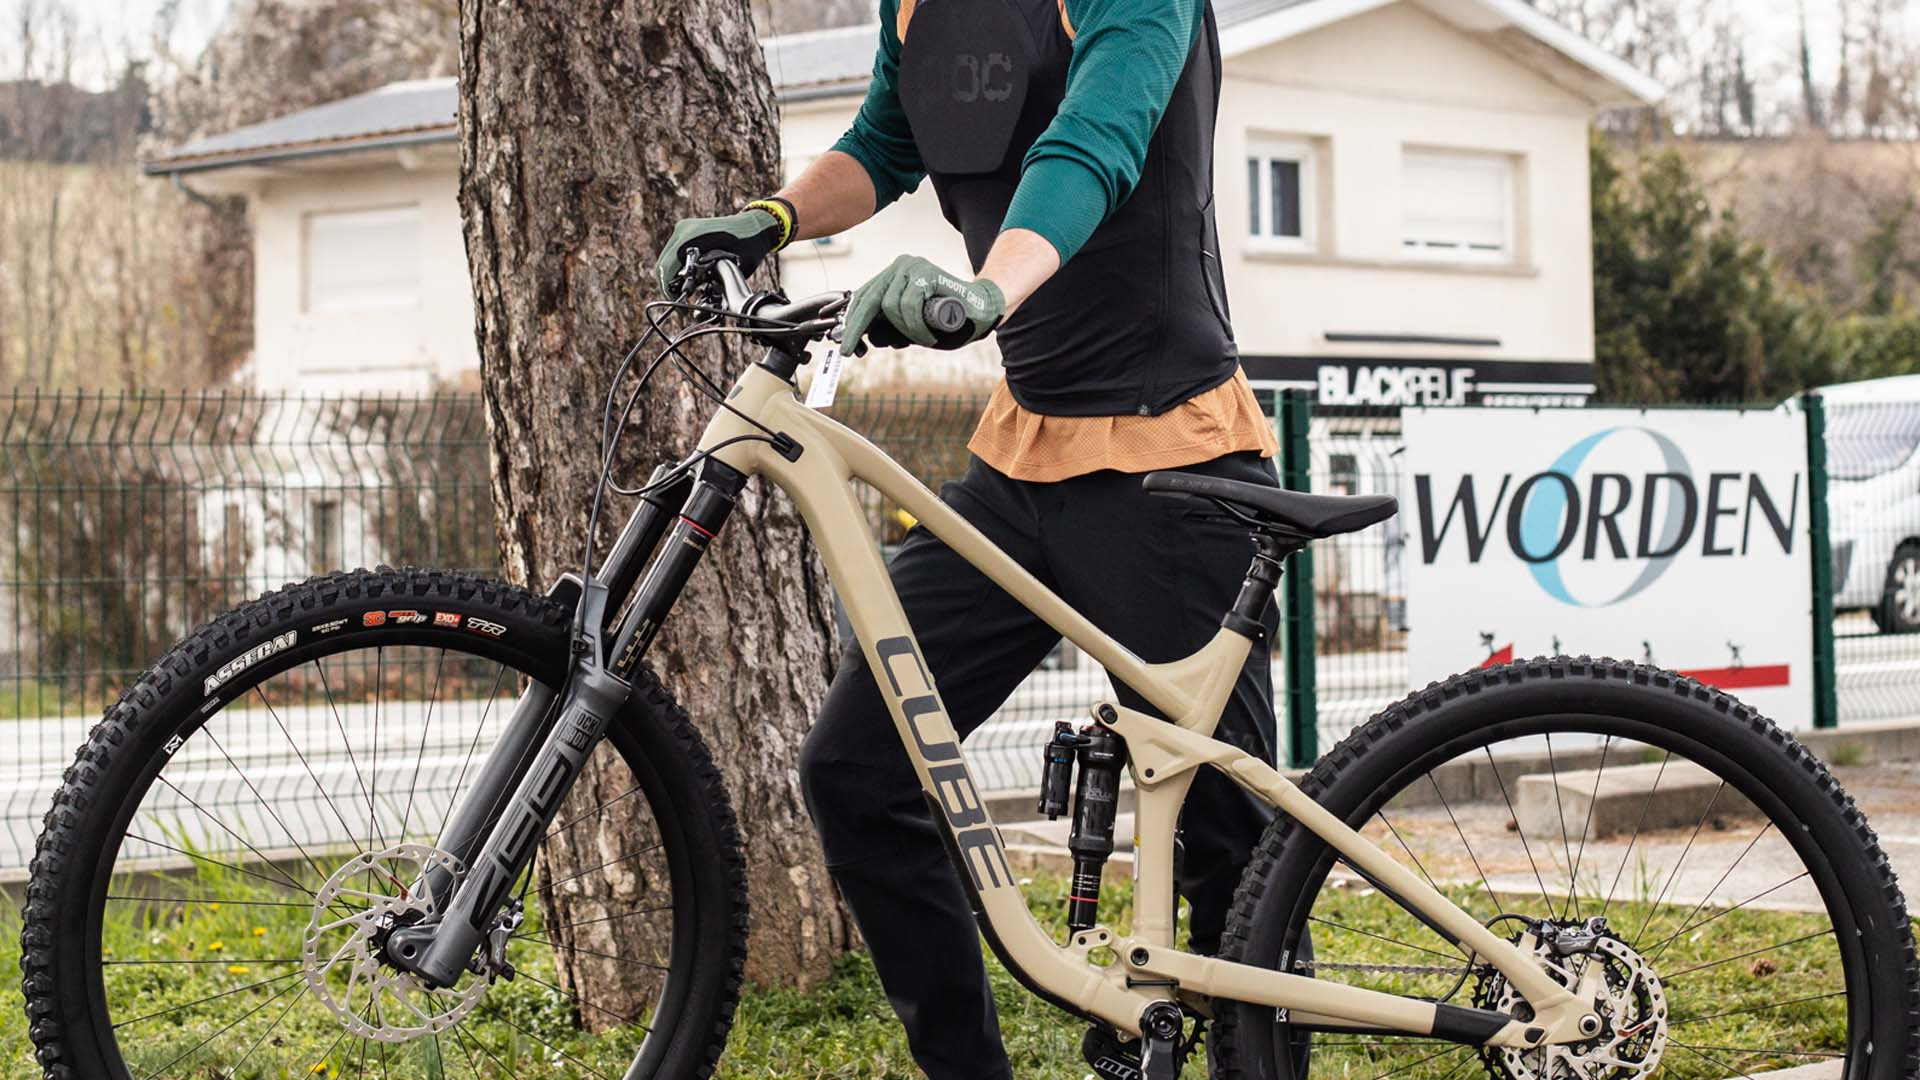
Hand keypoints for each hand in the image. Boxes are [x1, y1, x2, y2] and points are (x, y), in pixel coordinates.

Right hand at [654, 207, 784, 294]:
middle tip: (682, 302)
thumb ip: (712, 281)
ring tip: (688, 293)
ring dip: (675, 278)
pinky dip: (681, 269)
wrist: (756, 224)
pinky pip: (677, 255)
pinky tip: (692, 280)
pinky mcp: (688, 232)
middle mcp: (684, 231)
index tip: (680, 305)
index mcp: (691, 237)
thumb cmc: (749, 245)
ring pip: (668, 261)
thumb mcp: (732, 267)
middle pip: (664, 265)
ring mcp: (685, 229)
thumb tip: (698, 300)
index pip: (667, 267)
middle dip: (670, 286)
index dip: (669, 290)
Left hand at [840, 254, 1004, 354]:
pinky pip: (909, 306)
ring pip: (890, 306)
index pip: (864, 297)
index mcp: (894, 276)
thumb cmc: (947, 320)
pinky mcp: (927, 273)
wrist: (981, 311)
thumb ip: (890, 326)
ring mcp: (914, 267)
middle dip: (857, 328)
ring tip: (923, 338)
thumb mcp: (910, 325)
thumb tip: (867, 336)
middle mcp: (901, 266)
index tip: (844, 345)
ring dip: (905, 331)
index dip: (852, 322)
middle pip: (869, 299)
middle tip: (851, 350)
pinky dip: (917, 327)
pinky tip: (928, 336)